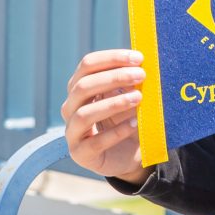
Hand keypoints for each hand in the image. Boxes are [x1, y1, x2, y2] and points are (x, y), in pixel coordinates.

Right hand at [62, 49, 150, 184]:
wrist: (129, 156)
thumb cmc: (127, 121)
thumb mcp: (129, 98)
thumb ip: (131, 82)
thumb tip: (144, 63)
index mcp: (80, 89)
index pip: (87, 65)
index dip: (112, 58)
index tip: (139, 58)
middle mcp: (70, 108)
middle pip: (82, 86)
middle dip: (114, 77)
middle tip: (141, 75)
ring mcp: (73, 132)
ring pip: (84, 114)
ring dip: (113, 103)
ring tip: (138, 98)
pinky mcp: (81, 154)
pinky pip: (96, 142)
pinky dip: (117, 132)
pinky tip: (135, 123)